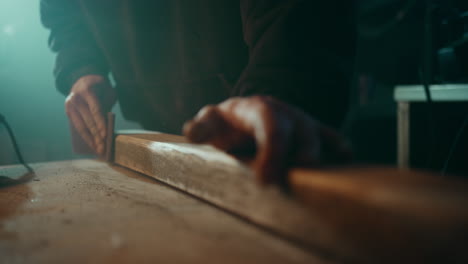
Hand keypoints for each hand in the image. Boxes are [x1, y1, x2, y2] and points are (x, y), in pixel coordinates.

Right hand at [65, 75, 115, 154]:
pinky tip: (91, 144)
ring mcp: (69, 105)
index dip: (100, 123)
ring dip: (90, 139)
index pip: (95, 109)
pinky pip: (77, 126)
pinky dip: (84, 136)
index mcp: (86, 90)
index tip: (105, 135)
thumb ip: (108, 105)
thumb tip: (106, 126)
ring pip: (80, 126)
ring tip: (97, 150)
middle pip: (88, 120)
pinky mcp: (68, 111)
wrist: (83, 79)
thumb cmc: (100, 87)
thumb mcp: (108, 91)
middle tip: (103, 148)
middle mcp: (75, 98)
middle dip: (96, 136)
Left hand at [183, 96, 351, 184]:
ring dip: (318, 154)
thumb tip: (191, 132)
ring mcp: (300, 120)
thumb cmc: (226, 123)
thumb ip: (202, 127)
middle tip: (288, 183)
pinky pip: (331, 134)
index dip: (272, 150)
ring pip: (317, 133)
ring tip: (313, 177)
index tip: (266, 180)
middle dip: (298, 155)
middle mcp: (283, 111)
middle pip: (299, 128)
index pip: (269, 124)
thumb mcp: (210, 121)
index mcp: (257, 109)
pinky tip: (346, 159)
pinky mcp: (311, 131)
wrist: (243, 115)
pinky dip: (340, 146)